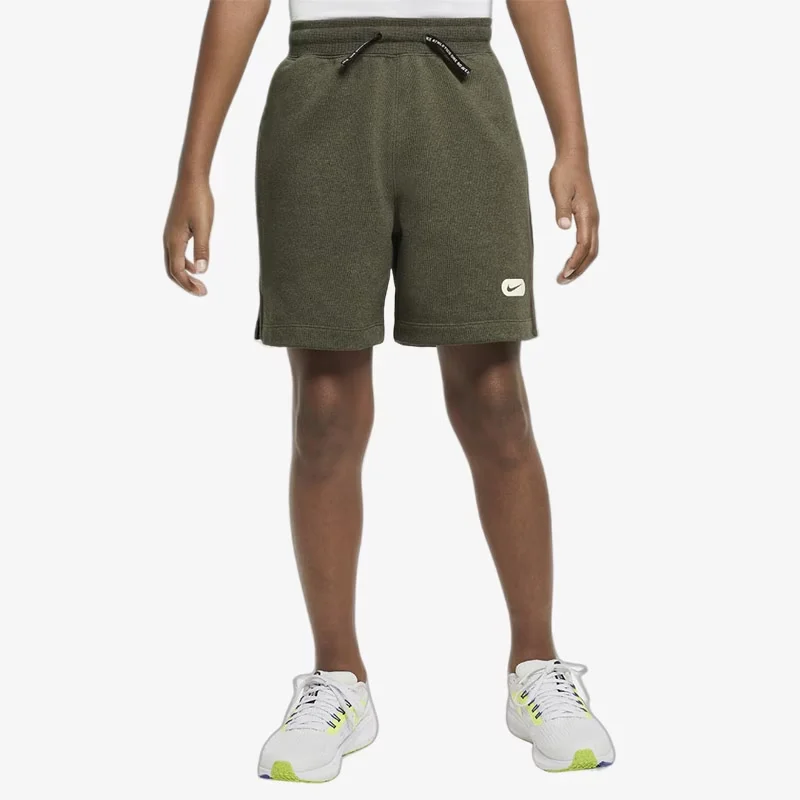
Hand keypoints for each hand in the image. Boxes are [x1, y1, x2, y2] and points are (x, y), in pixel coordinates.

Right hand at [163, 177, 214, 295]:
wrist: (191, 179)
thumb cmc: (199, 201)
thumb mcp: (204, 226)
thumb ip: (202, 249)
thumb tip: (202, 271)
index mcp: (174, 240)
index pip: (177, 270)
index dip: (188, 284)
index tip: (203, 292)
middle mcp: (168, 239)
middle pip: (172, 270)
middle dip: (185, 283)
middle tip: (201, 292)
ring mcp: (170, 234)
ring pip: (173, 262)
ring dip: (185, 274)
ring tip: (200, 282)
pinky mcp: (175, 230)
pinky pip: (176, 252)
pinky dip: (185, 263)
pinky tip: (197, 265)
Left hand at [550, 155, 599, 283]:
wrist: (574, 159)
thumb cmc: (565, 173)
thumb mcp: (559, 190)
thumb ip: (561, 209)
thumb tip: (564, 226)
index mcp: (587, 215)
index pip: (583, 246)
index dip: (574, 262)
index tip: (563, 274)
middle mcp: (593, 219)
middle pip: (591, 253)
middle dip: (578, 269)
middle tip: (562, 281)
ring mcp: (592, 219)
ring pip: (591, 249)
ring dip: (580, 265)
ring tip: (565, 276)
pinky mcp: (588, 217)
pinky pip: (588, 242)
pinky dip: (581, 256)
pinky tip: (571, 261)